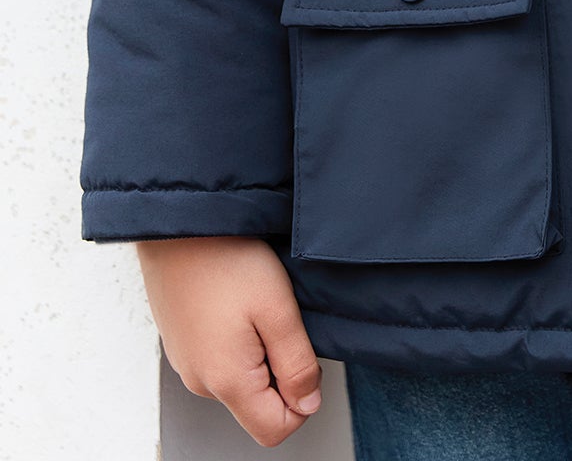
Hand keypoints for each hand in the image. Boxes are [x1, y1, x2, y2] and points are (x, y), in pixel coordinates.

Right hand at [136, 237, 322, 446]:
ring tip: (256, 305)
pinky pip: (220, 359)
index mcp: (227, 382)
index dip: (303, 402)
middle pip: (258, 406)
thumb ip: (297, 365)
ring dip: (259, 352)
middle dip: (280, 372)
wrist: (178, 224)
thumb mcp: (278, 309)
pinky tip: (237, 302)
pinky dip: (238, 339)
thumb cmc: (226, 260)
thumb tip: (308, 405)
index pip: (275, 431)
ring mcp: (188, 363)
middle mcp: (201, 382)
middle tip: (279, 321)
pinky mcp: (182, 344)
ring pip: (240, 380)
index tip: (303, 355)